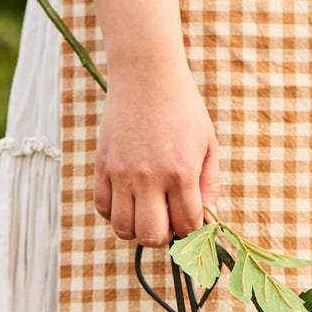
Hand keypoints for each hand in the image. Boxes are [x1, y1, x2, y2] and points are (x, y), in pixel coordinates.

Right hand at [93, 56, 219, 246]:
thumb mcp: (208, 145)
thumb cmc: (184, 109)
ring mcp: (121, 173)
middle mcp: (149, 177)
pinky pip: (102, 207)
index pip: (186, 225)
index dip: (191, 229)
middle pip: (151, 236)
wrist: (147, 75)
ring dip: (136, 228)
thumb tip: (206, 221)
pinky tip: (127, 199)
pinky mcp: (102, 165)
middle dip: (163, 236)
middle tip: (166, 221)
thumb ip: (209, 185)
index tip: (190, 219)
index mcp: (181, 172)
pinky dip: (114, 212)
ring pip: (123, 228)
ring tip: (145, 212)